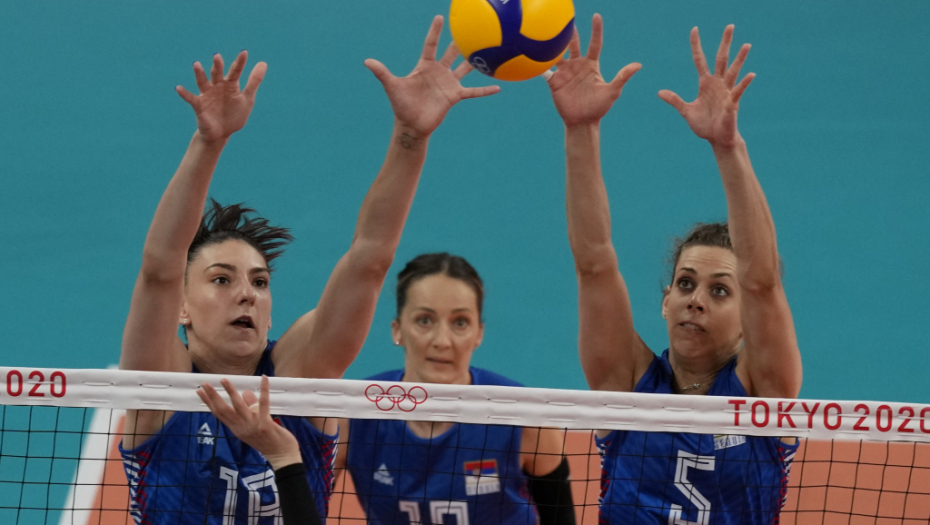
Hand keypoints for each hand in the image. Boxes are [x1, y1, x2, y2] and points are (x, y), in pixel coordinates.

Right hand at [176, 51, 266, 142]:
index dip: (240, 62)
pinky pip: (190, 98)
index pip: (235, 71)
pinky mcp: (199, 105)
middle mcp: (217, 87)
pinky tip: (178, 88)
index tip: (244, 52)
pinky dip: (184, 93)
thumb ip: (254, 82)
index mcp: (230, 85)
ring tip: (197, 65)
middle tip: (218, 56)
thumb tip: (263, 63)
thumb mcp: (247, 99)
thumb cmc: (234, 114)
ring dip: (199, 74)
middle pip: (217, 74)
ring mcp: (207, 95)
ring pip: (203, 82)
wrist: (222, 133)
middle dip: (217, 66)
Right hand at [197, 375, 300, 469]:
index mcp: (237, 428)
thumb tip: (245, 391)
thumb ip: (250, 408)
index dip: (208, 402)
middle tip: (204, 383)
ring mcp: (252, 425)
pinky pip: (263, 404)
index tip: (199, 392)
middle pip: (223, 410)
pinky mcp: (265, 423)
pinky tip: (264, 378)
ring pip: (238, 406)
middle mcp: (241, 427)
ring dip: (230, 392)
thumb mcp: (255, 425)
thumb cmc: (269, 440)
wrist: (281, 457)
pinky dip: (264, 390)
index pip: (219, 414)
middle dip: (213, 396)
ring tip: (224, 380)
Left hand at [365, 15, 499, 137]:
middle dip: (459, 41)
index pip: (431, 45)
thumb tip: (367, 61)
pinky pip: (473, 92)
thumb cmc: (401, 105)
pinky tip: (498, 87)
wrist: (411, 125)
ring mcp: (448, 84)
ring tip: (489, 51)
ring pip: (465, 69)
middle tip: (470, 28)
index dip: (435, 32)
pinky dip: (484, 90)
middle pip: (451, 53)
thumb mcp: (392, 87)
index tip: (440, 18)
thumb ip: (382, 73)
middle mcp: (438, 72)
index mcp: (424, 66)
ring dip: (475, 61)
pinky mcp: (454, 96)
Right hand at [546, 14, 640, 126]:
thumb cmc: (598, 108)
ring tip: (549, 36)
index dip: (596, 30)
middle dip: (570, 34)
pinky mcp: (554, 82)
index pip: (595, 44)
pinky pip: (545, 70)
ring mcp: (565, 73)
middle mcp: (577, 66)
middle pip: (573, 45)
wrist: (582, 122)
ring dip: (553, 46)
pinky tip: (535, 57)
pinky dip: (540, 64)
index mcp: (591, 65)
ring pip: (557, 55)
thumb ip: (622, 77)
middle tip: (567, 21)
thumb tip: (638, 65)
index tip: (596, 17)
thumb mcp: (612, 92)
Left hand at [658, 25, 752, 147]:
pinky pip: (738, 91)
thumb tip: (659, 92)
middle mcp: (717, 84)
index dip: (696, 45)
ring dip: (740, 59)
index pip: (700, 60)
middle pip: (721, 59)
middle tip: (730, 26)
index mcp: (705, 83)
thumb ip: (675, 100)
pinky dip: (744, 83)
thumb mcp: (686, 111)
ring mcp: (726, 92)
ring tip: (746, 45)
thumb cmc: (704, 125)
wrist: (716, 139)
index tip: (694, 29)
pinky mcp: (732, 104)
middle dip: (725, 43)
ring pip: (733, 72)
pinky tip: (751, 74)